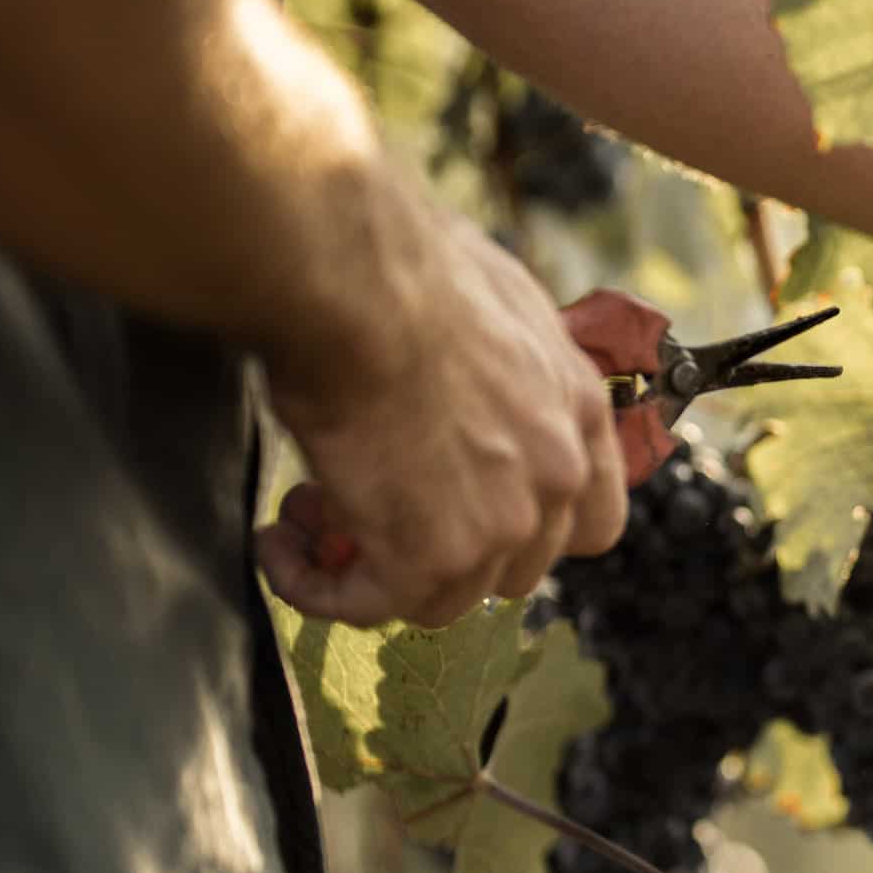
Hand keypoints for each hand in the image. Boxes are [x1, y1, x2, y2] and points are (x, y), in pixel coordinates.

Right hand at [255, 204, 627, 626]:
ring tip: (307, 515)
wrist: (360, 282)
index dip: (530, 532)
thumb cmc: (405, 266)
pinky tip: (278, 544)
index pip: (593, 519)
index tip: (472, 517)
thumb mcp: (496, 304)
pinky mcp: (433, 559)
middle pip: (517, 567)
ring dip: (373, 566)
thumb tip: (471, 370)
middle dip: (443, 547)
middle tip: (369, 503)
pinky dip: (315, 585)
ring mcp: (505, 524)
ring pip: (443, 595)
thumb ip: (506, 364)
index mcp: (580, 411)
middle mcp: (559, 475)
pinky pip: (368, 606)